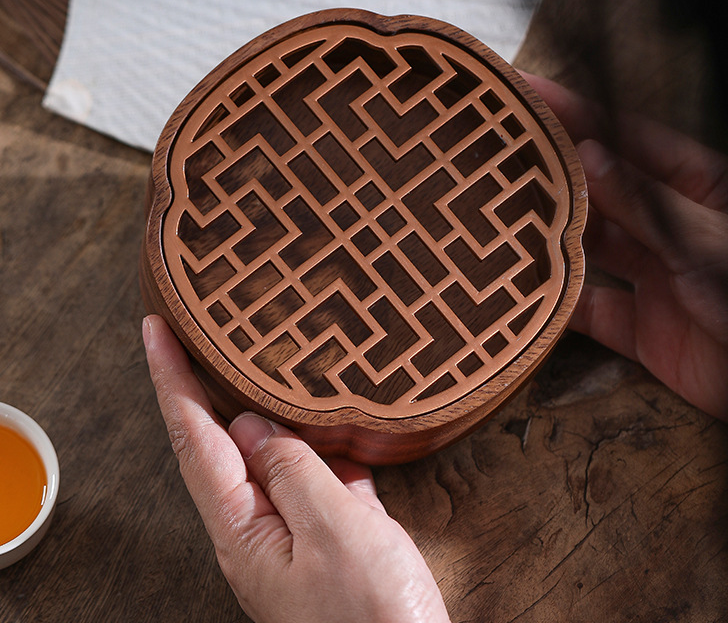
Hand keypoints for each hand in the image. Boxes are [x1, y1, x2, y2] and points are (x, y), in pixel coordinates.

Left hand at [142, 315, 450, 622]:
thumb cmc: (373, 617)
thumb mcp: (335, 530)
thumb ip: (292, 470)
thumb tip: (255, 425)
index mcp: (244, 529)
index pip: (195, 438)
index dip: (174, 380)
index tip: (157, 331)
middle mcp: (260, 529)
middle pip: (224, 443)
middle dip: (208, 386)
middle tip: (205, 333)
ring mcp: (298, 535)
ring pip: (276, 456)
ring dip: (273, 412)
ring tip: (273, 368)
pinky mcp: (334, 539)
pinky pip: (319, 478)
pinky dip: (323, 445)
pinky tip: (340, 426)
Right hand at [520, 72, 727, 424]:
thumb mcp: (706, 239)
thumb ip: (645, 202)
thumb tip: (590, 154)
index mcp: (700, 190)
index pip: (628, 141)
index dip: (578, 114)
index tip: (529, 93)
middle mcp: (670, 227)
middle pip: (601, 191)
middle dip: (553, 171)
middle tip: (498, 151)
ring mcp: (655, 277)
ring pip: (589, 248)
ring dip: (549, 237)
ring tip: (499, 215)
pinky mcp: (643, 329)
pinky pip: (591, 311)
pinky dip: (561, 307)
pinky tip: (526, 294)